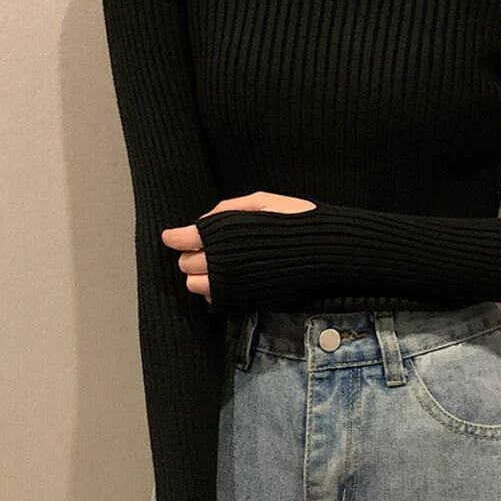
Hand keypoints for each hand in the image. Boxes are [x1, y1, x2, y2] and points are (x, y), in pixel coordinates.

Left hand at [161, 191, 316, 303]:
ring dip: (200, 275)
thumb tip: (200, 221)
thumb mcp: (262, 201)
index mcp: (224, 233)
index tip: (175, 237)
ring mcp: (233, 284)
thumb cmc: (296, 220)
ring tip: (218, 265)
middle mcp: (224, 261)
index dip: (176, 237)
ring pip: (195, 285)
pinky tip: (230, 279)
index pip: (182, 239)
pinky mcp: (244, 300)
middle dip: (191, 255)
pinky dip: (215, 290)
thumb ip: (227, 210)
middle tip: (206, 248)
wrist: (325, 251)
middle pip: (185, 264)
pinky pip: (214, 300)